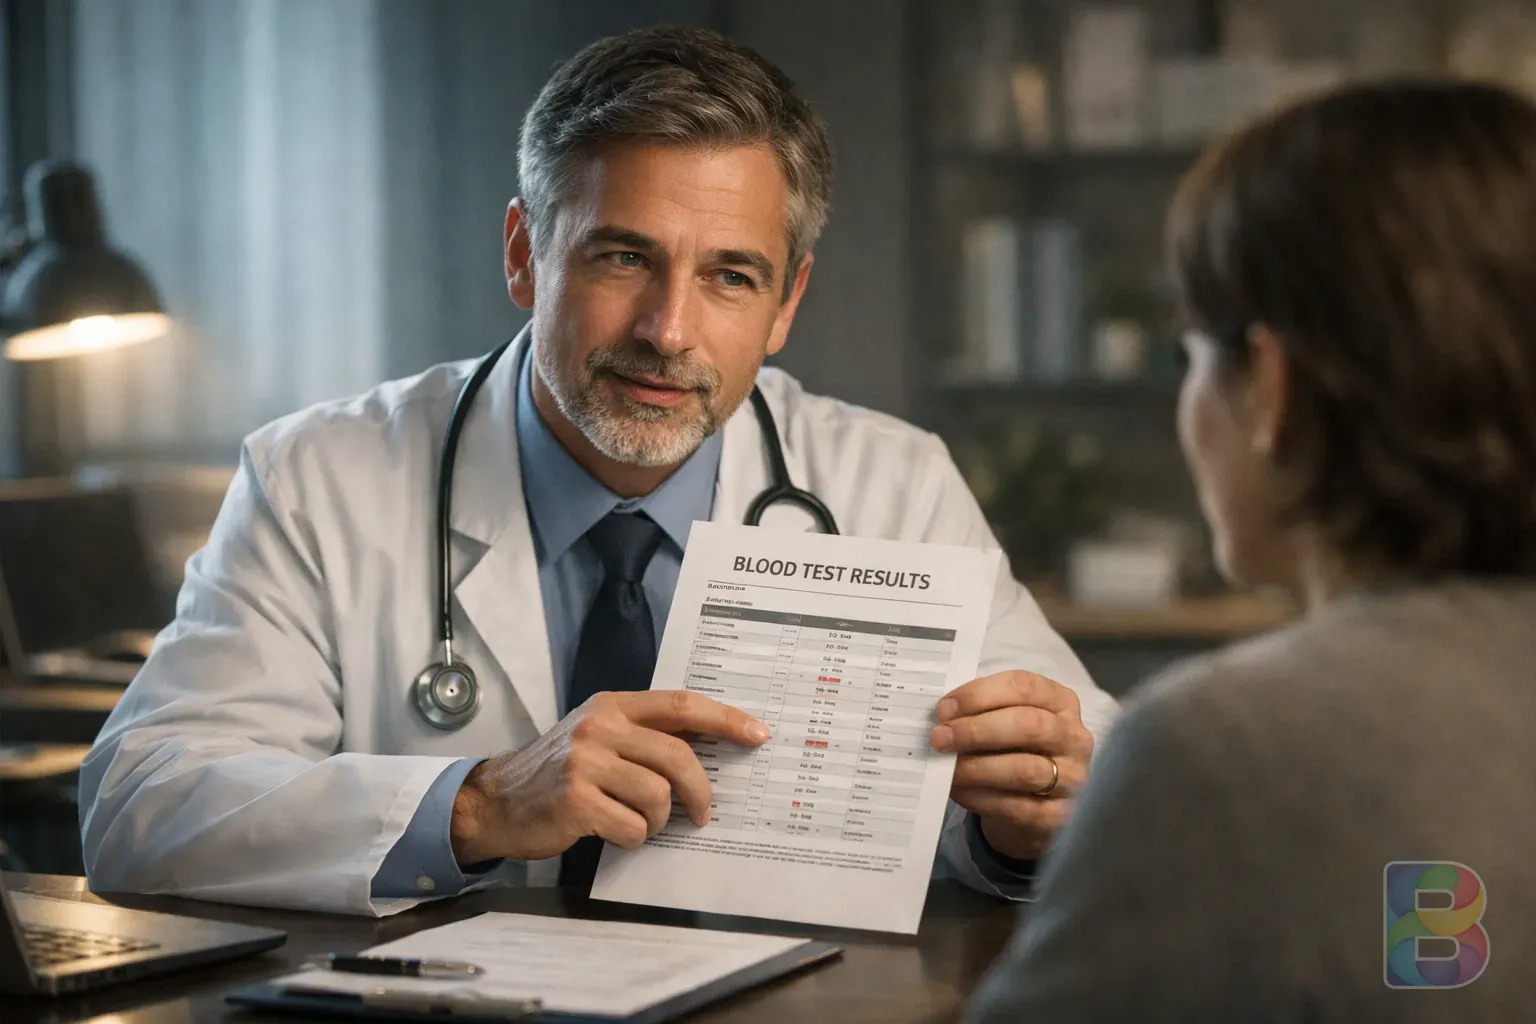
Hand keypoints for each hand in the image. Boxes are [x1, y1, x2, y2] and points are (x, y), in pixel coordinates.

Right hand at [449, 690, 769, 864]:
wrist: (497, 800)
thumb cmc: (558, 771)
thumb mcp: (598, 736)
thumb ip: (644, 735)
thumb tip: (709, 749)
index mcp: (612, 706)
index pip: (681, 705)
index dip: (725, 719)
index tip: (757, 734)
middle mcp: (599, 727)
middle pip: (677, 756)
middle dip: (700, 791)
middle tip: (704, 813)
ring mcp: (585, 763)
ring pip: (658, 796)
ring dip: (658, 820)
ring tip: (639, 821)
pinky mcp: (574, 801)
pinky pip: (632, 827)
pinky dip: (633, 838)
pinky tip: (615, 833)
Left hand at [930, 671, 1092, 861]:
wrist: (1033, 806)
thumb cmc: (1014, 751)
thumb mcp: (1005, 722)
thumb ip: (982, 712)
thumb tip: (943, 717)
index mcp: (1060, 701)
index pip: (1024, 687)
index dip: (979, 695)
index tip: (945, 708)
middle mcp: (1074, 737)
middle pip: (1027, 725)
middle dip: (976, 730)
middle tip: (940, 738)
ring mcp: (1073, 778)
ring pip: (1024, 769)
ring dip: (976, 767)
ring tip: (946, 767)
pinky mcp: (1059, 815)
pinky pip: (1016, 807)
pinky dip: (981, 798)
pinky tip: (959, 791)